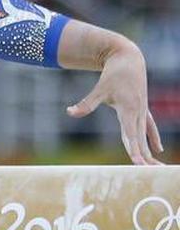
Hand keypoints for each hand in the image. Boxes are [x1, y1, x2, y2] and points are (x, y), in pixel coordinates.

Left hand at [67, 41, 164, 165]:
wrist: (128, 57)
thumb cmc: (113, 73)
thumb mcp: (100, 88)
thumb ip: (86, 103)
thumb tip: (69, 112)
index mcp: (128, 110)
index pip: (131, 135)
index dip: (134, 150)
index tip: (137, 164)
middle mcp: (138, 113)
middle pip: (140, 140)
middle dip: (144, 156)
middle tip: (149, 172)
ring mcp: (141, 111)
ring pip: (145, 136)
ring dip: (150, 151)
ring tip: (158, 168)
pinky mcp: (142, 108)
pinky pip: (149, 127)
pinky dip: (153, 138)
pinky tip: (159, 150)